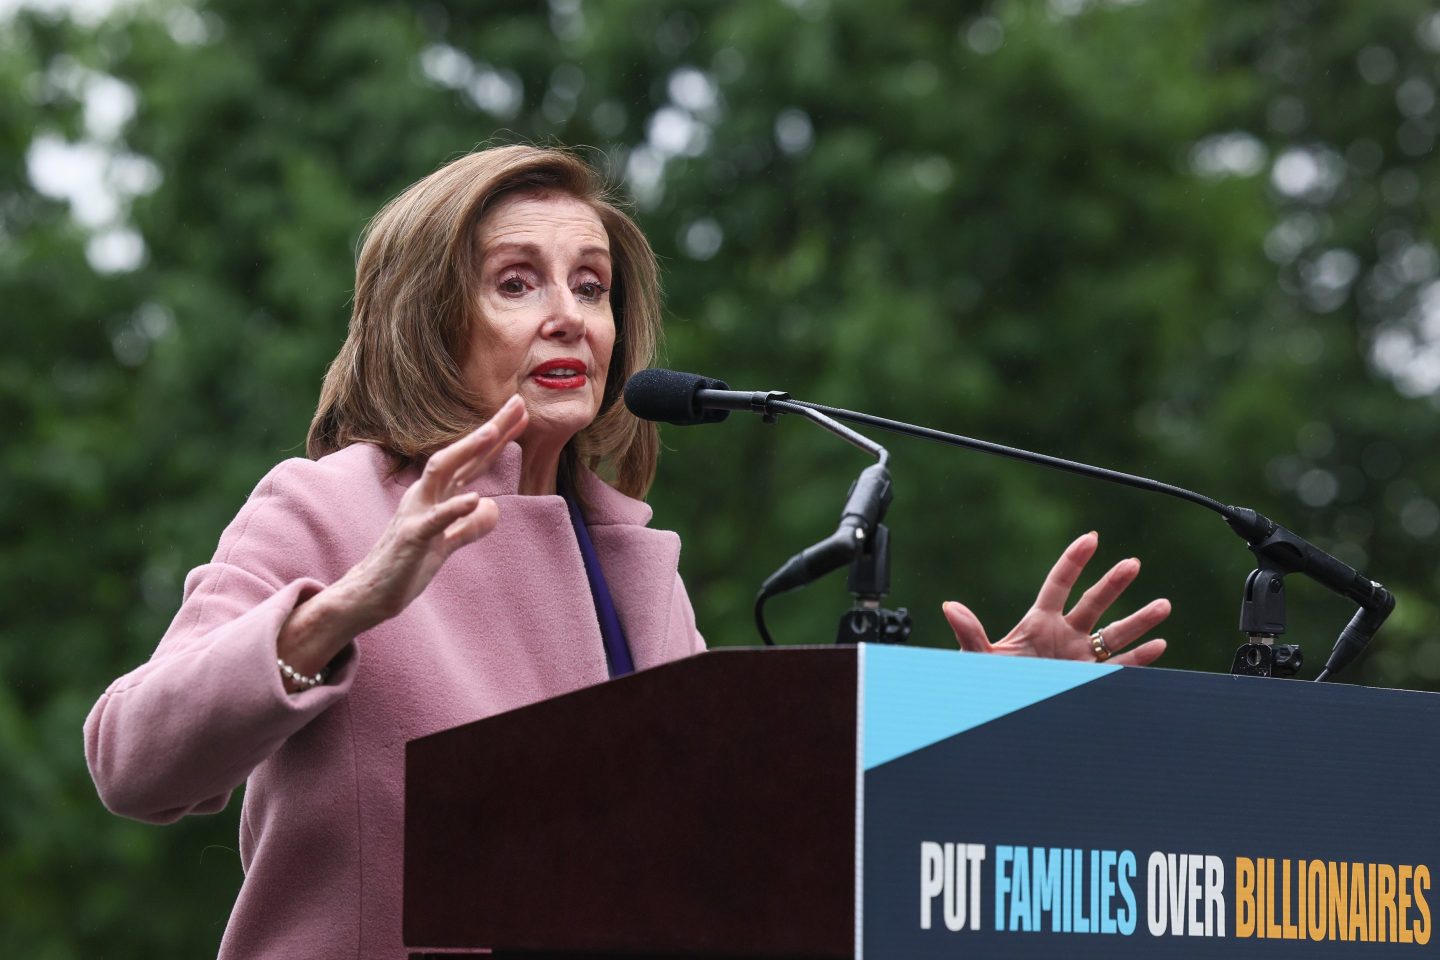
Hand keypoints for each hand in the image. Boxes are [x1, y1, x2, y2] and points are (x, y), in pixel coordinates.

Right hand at [277, 395, 527, 676]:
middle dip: (489, 429)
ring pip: (441, 473)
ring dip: (467, 451)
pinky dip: (454, 508)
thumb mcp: (446, 544)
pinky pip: (435, 521)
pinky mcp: (412, 539)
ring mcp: (417, 514)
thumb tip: (492, 507)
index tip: (522, 411)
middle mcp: (426, 495)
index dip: (497, 437)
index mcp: (436, 495)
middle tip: (518, 403)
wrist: (371, 594)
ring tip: (493, 431)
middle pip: (461, 454)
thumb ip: (469, 525)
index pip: (472, 460)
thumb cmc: (406, 565)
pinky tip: (475, 497)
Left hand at [942, 531, 1168, 665]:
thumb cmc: (990, 683)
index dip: (1074, 560)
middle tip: (1133, 563)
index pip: (1059, 583)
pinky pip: (1120, 667)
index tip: (1092, 538)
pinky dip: (1140, 658)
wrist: (1005, 712)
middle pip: (1094, 603)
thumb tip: (950, 607)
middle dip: (1114, 583)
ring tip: (1164, 605)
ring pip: (1115, 633)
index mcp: (1038, 622)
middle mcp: (1065, 634)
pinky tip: (1159, 646)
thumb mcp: (979, 657)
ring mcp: (1081, 656)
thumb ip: (970, 633)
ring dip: (1140, 620)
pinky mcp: (1090, 679)